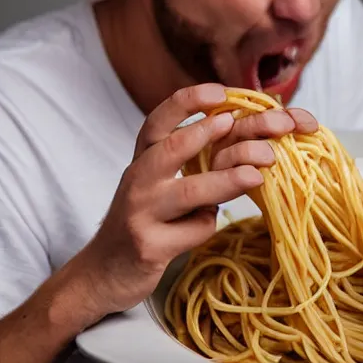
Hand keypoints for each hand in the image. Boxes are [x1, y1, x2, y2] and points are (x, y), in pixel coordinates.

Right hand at [73, 84, 316, 317]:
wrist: (106, 270)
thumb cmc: (145, 217)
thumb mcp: (158, 180)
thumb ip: (186, 158)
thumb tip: (235, 128)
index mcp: (143, 160)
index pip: (158, 121)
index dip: (188, 102)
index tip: (220, 92)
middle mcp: (138, 180)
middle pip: (171, 149)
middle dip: (207, 133)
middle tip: (237, 124)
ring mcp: (141, 214)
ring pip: (188, 192)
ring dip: (226, 180)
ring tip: (256, 174)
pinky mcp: (150, 246)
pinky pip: (194, 231)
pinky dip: (209, 225)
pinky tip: (209, 223)